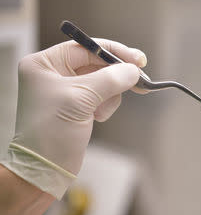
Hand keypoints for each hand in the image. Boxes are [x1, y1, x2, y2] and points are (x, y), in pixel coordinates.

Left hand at [1, 39, 145, 198]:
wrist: (45, 168)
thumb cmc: (51, 131)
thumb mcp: (80, 99)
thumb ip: (109, 79)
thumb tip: (134, 70)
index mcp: (45, 64)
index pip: (86, 47)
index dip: (114, 52)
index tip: (138, 60)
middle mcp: (54, 73)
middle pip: (97, 64)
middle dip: (116, 76)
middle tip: (141, 82)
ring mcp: (67, 90)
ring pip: (104, 81)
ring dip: (110, 95)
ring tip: (100, 112)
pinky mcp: (77, 105)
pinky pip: (103, 96)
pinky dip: (106, 105)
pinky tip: (97, 118)